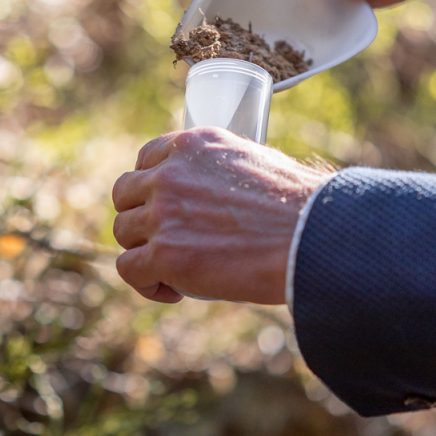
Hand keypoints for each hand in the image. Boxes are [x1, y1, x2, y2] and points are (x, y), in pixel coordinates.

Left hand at [112, 128, 332, 304]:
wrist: (311, 235)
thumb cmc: (301, 206)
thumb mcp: (257, 161)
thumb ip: (224, 169)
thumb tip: (220, 191)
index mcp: (193, 145)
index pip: (146, 159)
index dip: (148, 186)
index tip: (162, 205)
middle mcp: (170, 174)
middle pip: (125, 194)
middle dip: (139, 217)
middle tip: (166, 239)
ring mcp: (163, 214)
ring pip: (124, 232)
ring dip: (143, 252)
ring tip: (172, 270)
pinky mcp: (165, 254)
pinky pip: (130, 269)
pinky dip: (144, 283)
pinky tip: (169, 290)